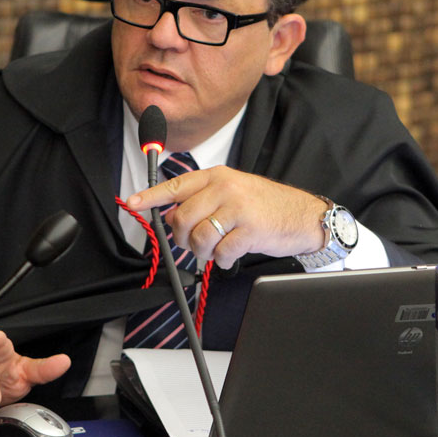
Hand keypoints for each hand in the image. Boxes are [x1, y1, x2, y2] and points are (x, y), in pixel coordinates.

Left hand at [126, 165, 327, 269]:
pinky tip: (233, 253)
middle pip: (183, 217)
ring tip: (217, 248)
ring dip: (203, 251)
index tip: (132, 203)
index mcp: (218, 176)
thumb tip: (172, 215)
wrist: (305, 216)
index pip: (176, 185)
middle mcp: (226, 187)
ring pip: (199, 237)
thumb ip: (204, 199)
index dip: (151, 196)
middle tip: (195, 242)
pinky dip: (223, 260)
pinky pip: (221, 252)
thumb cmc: (267, 206)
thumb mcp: (234, 191)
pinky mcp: (250, 229)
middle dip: (183, 237)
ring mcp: (238, 207)